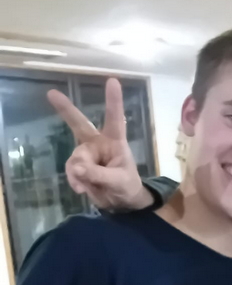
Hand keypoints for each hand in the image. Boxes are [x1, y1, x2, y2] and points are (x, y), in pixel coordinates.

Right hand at [47, 78, 150, 209]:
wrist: (121, 202)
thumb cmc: (127, 186)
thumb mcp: (119, 182)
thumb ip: (99, 175)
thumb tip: (77, 169)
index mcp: (115, 141)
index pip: (115, 119)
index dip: (113, 101)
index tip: (113, 81)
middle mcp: (98, 143)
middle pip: (79, 124)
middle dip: (66, 109)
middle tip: (51, 94)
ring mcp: (87, 154)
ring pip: (76, 159)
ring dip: (78, 173)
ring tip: (86, 186)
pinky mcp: (79, 166)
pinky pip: (71, 171)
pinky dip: (74, 180)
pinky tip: (81, 189)